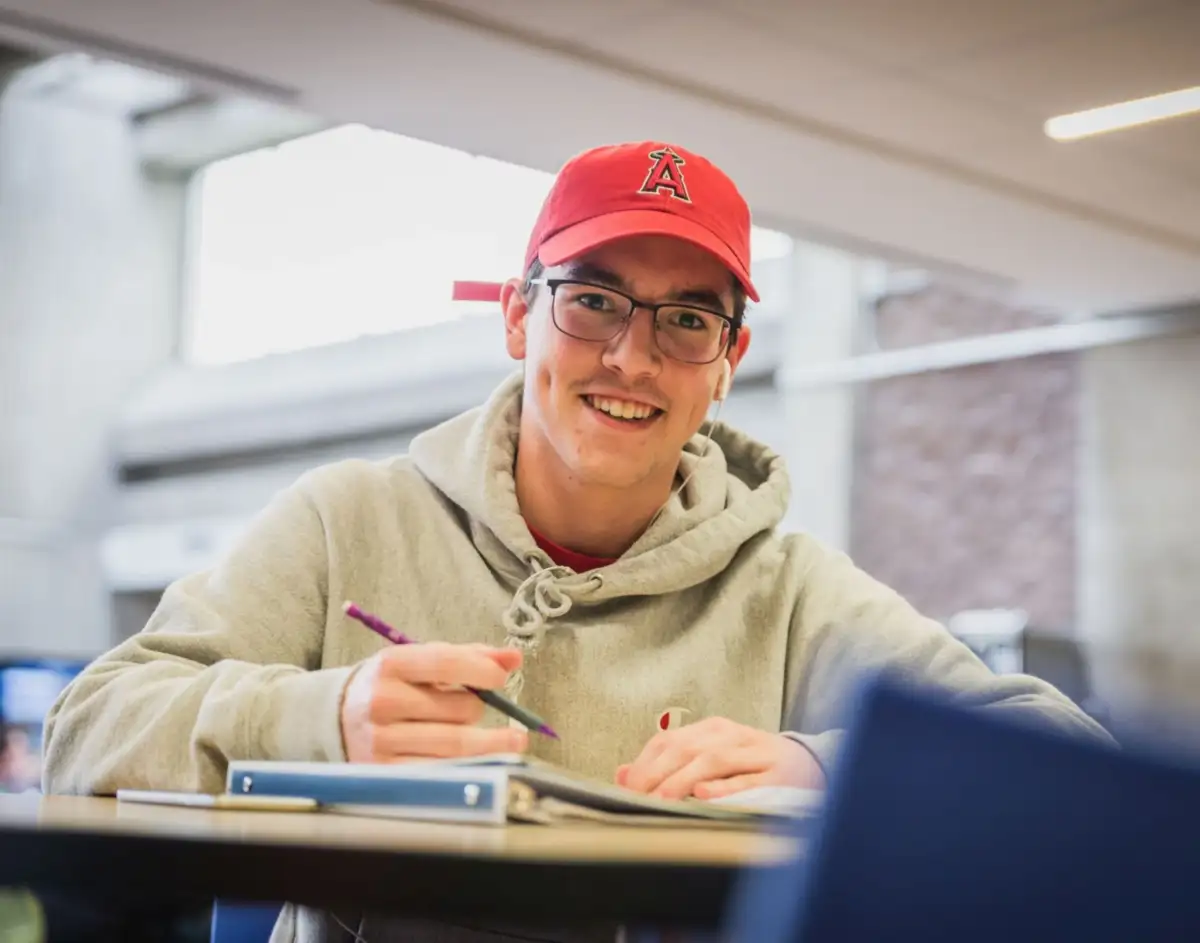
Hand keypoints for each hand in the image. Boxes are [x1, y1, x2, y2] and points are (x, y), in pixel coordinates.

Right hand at [340, 643, 528, 762]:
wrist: (337, 717)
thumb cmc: (393, 686)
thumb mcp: (420, 662)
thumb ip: (468, 657)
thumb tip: (513, 658)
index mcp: (391, 664)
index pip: (444, 663)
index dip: (481, 670)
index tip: (502, 677)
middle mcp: (382, 701)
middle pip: (456, 708)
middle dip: (479, 709)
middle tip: (480, 708)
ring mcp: (381, 740)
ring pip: (454, 744)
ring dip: (487, 742)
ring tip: (507, 740)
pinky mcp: (385, 772)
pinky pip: (441, 770)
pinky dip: (470, 766)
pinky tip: (486, 762)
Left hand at [615, 717, 824, 799]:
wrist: (812, 765)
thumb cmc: (752, 765)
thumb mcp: (711, 758)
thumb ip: (669, 764)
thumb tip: (621, 774)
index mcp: (713, 730)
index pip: (669, 740)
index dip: (644, 763)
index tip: (626, 787)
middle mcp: (731, 736)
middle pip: (686, 748)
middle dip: (656, 773)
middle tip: (637, 797)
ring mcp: (755, 753)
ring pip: (713, 760)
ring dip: (682, 780)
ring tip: (661, 799)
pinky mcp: (777, 775)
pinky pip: (747, 780)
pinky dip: (724, 787)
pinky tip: (703, 795)